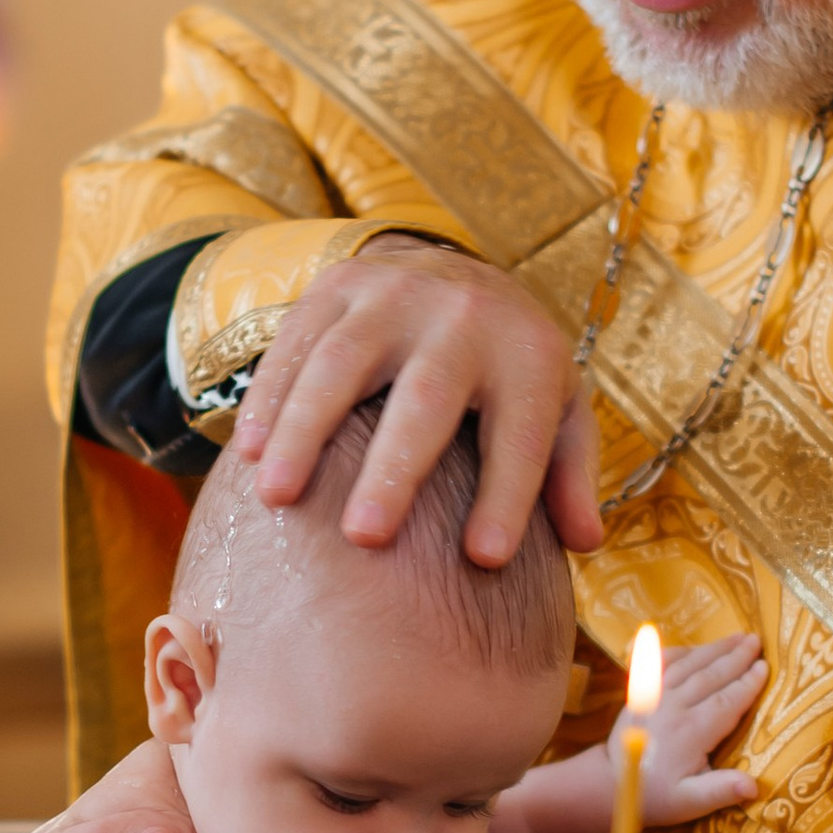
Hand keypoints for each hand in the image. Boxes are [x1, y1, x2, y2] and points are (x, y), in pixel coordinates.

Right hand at [233, 238, 603, 566]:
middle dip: (394, 468)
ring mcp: (396, 294)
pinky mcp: (340, 284)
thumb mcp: (555, 411)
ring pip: (343, 362)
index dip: (507, 494)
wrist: (457, 274)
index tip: (485, 559)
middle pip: (426, 397)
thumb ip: (567, 476)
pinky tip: (246, 451)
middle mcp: (464, 317)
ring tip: (276, 498)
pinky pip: (295, 340)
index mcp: (529, 356)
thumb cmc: (508, 372)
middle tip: (364, 537)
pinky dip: (268, 397)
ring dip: (305, 431)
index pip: (522, 434)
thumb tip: (585, 544)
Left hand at [632, 631, 766, 823]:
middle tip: (757, 640)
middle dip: (735, 657)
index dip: (747, 683)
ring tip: (737, 637)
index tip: (764, 666)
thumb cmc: (657, 797)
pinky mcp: (640, 693)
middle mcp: (672, 708)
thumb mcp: (690, 803)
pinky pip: (661, 664)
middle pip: (710, 676)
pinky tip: (696, 647)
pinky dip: (680, 651)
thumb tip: (753, 786)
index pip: (726, 702)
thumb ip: (721, 791)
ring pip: (688, 665)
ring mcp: (653, 696)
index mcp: (690, 733)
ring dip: (714, 649)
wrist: (610, 785)